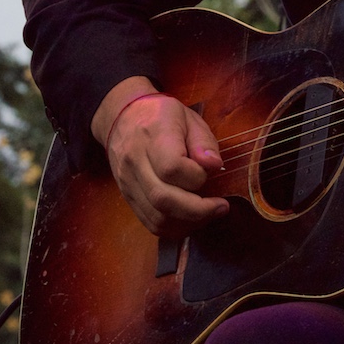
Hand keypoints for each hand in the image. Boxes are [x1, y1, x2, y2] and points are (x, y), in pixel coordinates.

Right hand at [92, 76, 229, 235]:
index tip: (210, 172)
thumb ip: (203, 142)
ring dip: (187, 223)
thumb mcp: (188, 118)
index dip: (196, 177)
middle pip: (163, 199)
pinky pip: (149, 223)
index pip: (171, 168)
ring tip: (208, 213)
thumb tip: (213, 166)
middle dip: (198, 211)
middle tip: (221, 207)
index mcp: (153, 135)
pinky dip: (173, 227)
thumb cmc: (161, 116)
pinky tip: (190, 218)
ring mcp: (128, 182)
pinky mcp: (127, 197)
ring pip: (156, 217)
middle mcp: (135, 161)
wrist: (123, 118)